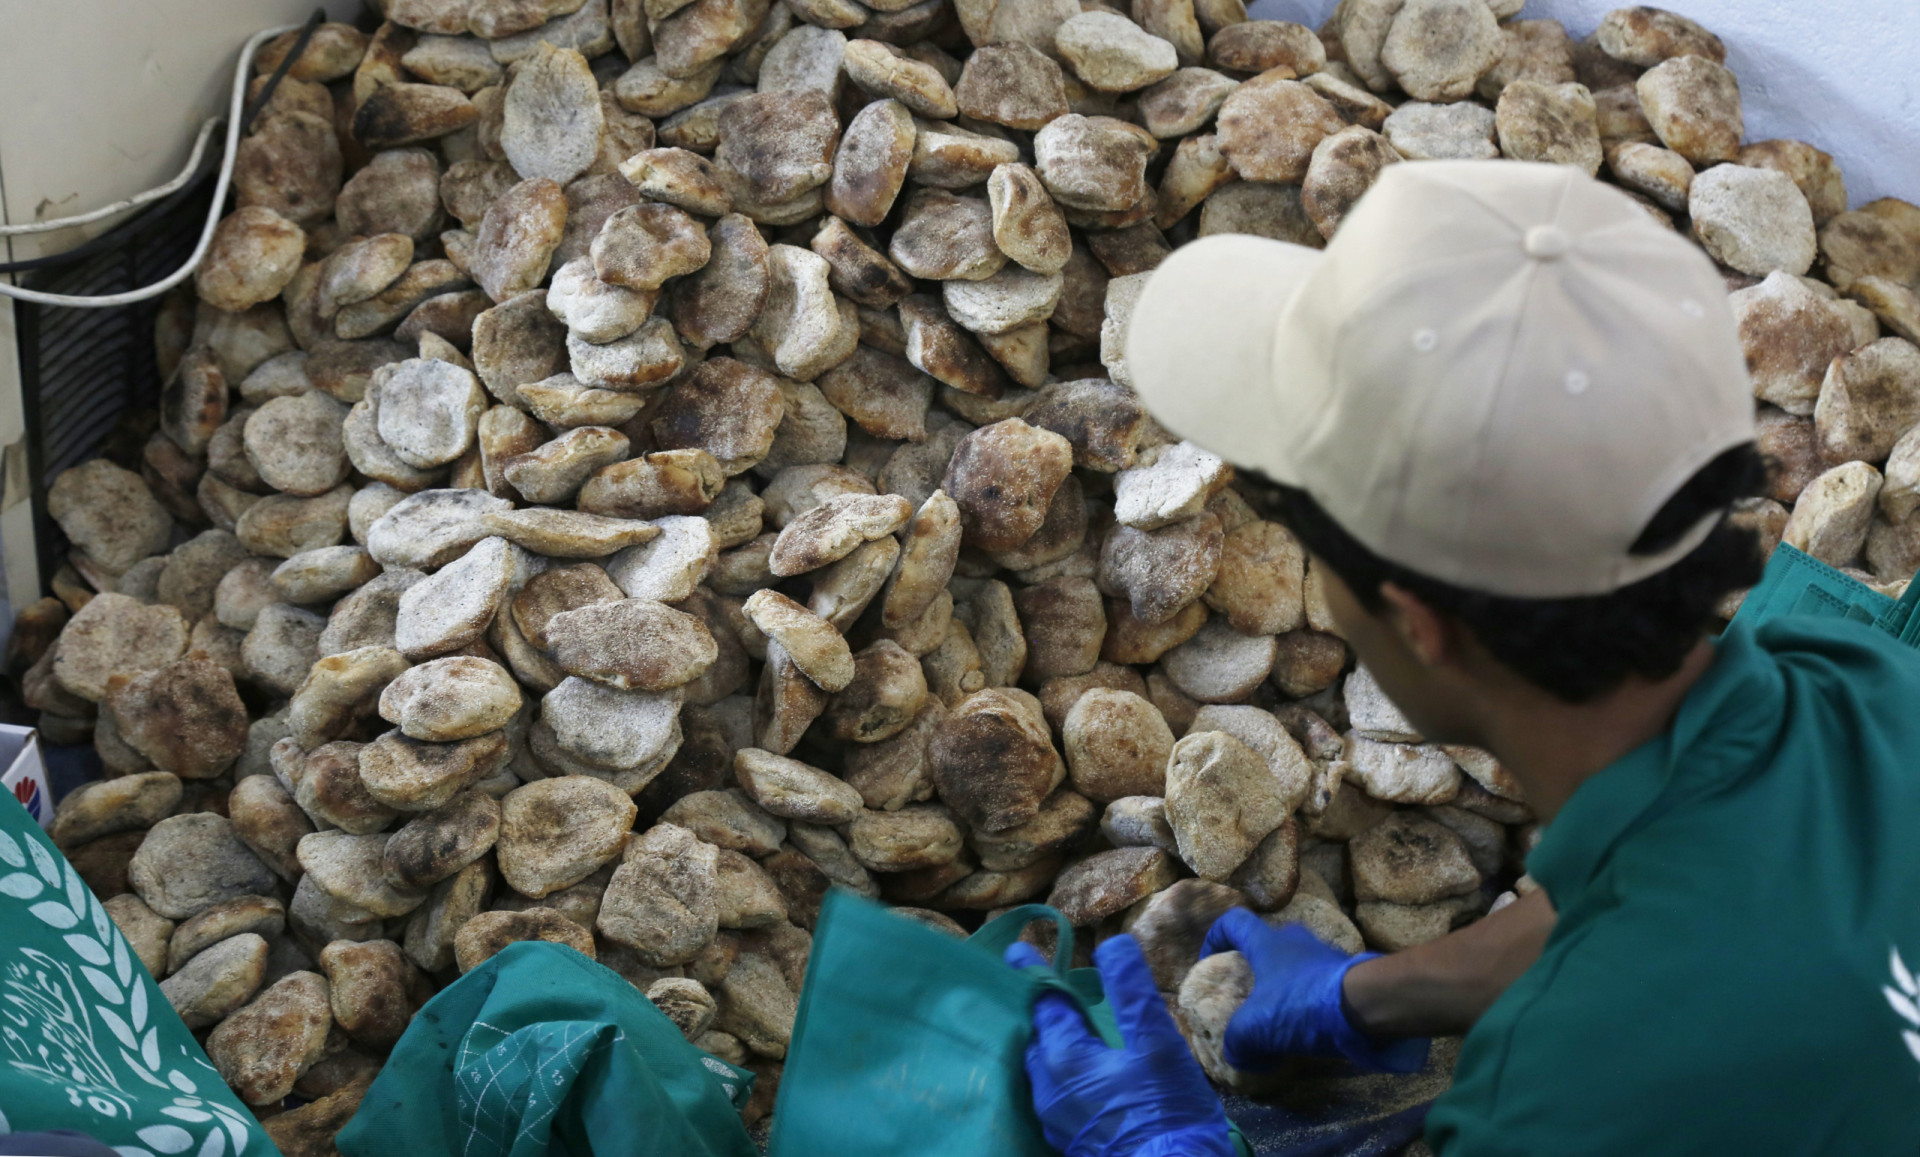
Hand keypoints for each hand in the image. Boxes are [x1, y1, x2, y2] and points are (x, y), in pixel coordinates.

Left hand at [1007, 935, 1235, 1156]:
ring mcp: (1055, 1119)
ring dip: (1045, 1043)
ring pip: (1041, 1069)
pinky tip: (1074, 1071)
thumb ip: (1132, 992)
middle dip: (1036, 1011)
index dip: (1034, 972)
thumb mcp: (1158, 1044)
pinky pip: (1050, 1093)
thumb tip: (1113, 944)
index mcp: (1063, 1058)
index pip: (1043, 1002)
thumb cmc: (1166, 1111)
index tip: (1017, 950)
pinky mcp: (1067, 1140)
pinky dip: (1056, 1070)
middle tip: (1039, 988)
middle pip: (1034, 1038)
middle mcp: (1047, 1089)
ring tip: (1057, 1026)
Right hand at [1199, 908, 1428, 1073]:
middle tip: (1248, 994)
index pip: (1234, 922)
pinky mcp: (1349, 974)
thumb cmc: (1300, 1005)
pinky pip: (1321, 984)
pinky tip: (1311, 1029)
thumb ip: (1237, 1041)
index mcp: (1267, 942)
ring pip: (1297, 964)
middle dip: (1255, 966)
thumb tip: (1236, 1053)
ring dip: (1286, 985)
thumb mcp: (1254, 1029)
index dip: (1216, 937)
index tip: (1209, 961)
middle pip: (1268, 943)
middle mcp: (1296, 940)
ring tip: (1281, 1017)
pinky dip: (1311, 1002)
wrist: (1367, 1005)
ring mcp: (1326, 955)